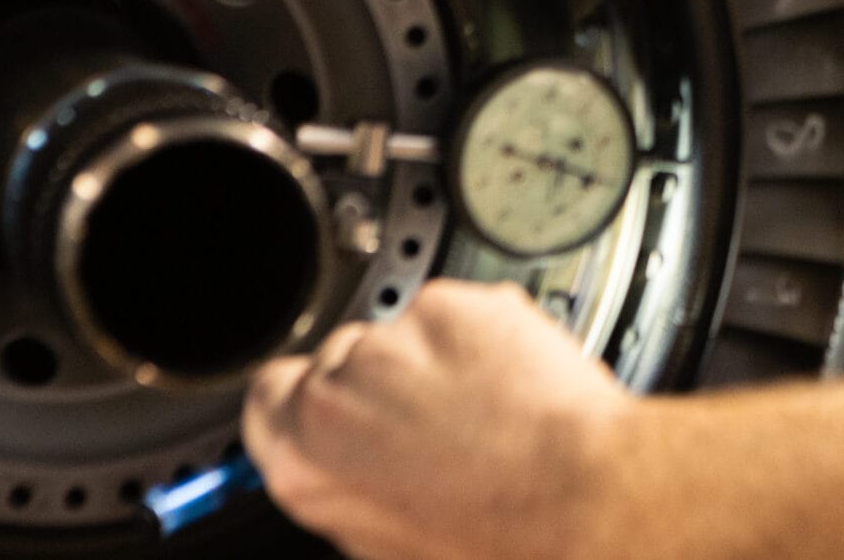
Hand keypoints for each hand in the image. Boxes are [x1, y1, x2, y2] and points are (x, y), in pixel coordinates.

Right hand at [244, 280, 629, 559]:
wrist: (573, 498)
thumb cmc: (494, 533)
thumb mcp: (389, 539)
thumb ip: (350, 485)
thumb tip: (358, 465)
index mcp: (304, 461)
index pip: (271, 397)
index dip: (309, 397)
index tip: (337, 401)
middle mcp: (334, 395)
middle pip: (342, 359)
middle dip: (385, 379)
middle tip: (437, 417)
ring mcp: (391, 343)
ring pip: (403, 333)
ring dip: (438, 357)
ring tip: (486, 406)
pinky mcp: (448, 306)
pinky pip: (458, 311)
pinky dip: (484, 333)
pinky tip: (510, 378)